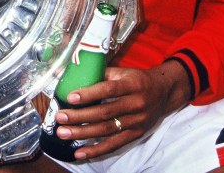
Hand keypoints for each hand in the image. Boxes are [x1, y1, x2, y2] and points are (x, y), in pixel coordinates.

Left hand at [51, 61, 190, 159]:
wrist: (164, 92)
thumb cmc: (137, 80)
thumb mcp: (123, 71)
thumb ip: (101, 74)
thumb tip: (73, 75)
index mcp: (132, 85)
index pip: (109, 89)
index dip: (89, 94)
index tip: (70, 97)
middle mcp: (136, 104)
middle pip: (105, 112)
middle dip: (79, 116)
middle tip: (60, 117)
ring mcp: (137, 121)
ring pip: (107, 130)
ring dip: (83, 133)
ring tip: (63, 133)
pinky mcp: (136, 134)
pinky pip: (114, 144)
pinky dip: (96, 150)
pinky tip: (79, 152)